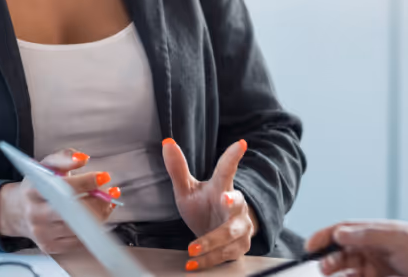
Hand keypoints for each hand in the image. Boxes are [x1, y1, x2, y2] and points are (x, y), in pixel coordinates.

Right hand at [0, 148, 117, 253]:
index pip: (64, 187)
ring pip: (79, 227)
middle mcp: (36, 214)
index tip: (104, 177)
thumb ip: (64, 157)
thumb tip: (82, 158)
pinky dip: (93, 228)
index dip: (87, 181)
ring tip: (107, 203)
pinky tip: (97, 217)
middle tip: (111, 192)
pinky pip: (78, 241)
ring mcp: (42, 233)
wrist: (20, 211)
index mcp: (33, 190)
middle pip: (74, 211)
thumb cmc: (38, 185)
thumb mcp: (46, 165)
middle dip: (99, 201)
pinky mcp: (50, 246)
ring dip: (100, 214)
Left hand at [162, 138, 256, 270]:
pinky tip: (194, 264)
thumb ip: (178, 169)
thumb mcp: (188, 189)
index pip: (227, 170)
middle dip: (233, 202)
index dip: (233, 156)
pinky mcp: (240, 246)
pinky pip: (226, 254)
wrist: (219, 234)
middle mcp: (236, 206)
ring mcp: (241, 227)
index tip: (240, 144)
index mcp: (222, 187)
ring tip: (192, 249)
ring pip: (231, 234)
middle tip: (226, 198)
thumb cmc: (204, 207)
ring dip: (212, 242)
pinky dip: (209, 260)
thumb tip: (166, 143)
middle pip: (237, 203)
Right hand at [307, 221, 407, 276]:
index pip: (345, 229)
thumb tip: (340, 232)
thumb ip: (369, 234)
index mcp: (379, 232)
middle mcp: (376, 248)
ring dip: (336, 271)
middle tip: (321, 268)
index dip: (326, 235)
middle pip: (343, 250)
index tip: (310, 246)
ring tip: (329, 275)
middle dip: (329, 257)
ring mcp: (379, 267)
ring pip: (348, 269)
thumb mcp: (399, 240)